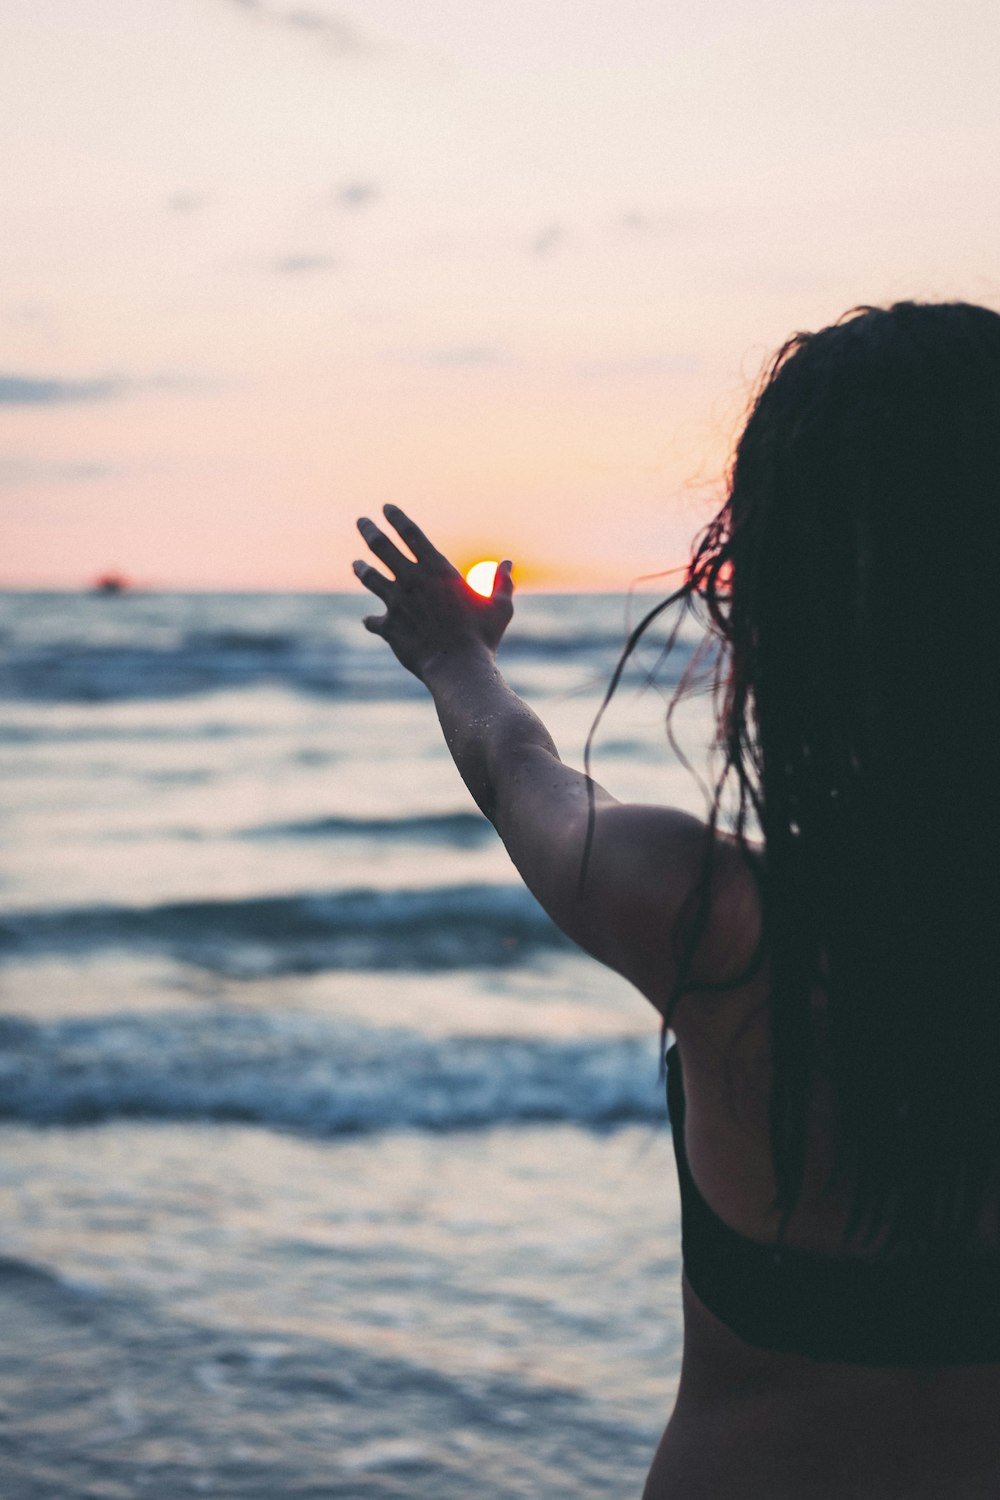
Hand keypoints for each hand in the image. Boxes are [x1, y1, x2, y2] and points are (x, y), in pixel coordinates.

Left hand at [353, 504, 513, 680]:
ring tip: (356, 564)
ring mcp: (396, 603)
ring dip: (361, 569)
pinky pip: (374, 621)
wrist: (457, 667)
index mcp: (437, 569)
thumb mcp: (500, 606)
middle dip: (369, 530)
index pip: (411, 533)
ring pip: (370, 578)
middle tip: (361, 521)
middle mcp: (411, 580)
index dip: (397, 518)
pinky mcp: (388, 627)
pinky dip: (372, 621)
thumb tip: (507, 564)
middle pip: (382, 547)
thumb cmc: (482, 636)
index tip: (386, 507)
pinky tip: (370, 621)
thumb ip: (502, 582)